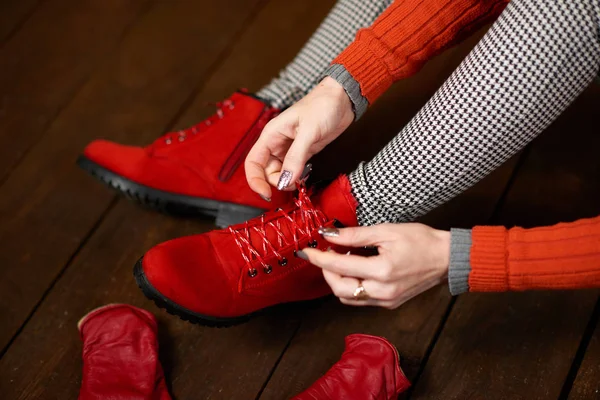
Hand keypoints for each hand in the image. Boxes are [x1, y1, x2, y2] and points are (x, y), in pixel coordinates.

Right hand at [245, 77, 353, 199]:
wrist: (342, 99)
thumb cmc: (322, 106)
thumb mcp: (308, 132)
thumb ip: (296, 157)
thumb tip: (285, 180)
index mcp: (271, 135)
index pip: (253, 162)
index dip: (255, 180)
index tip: (266, 193)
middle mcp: (277, 143)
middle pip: (267, 172)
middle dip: (277, 182)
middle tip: (294, 184)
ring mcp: (290, 149)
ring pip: (281, 173)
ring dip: (289, 181)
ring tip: (302, 179)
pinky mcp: (303, 153)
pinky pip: (294, 171)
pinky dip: (298, 178)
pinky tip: (306, 176)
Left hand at [299, 223, 449, 308]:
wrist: (448, 259)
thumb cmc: (421, 240)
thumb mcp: (386, 231)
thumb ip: (355, 235)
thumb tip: (329, 234)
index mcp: (382, 271)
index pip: (340, 267)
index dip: (319, 258)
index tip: (305, 251)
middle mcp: (382, 291)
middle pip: (339, 289)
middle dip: (326, 272)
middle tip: (325, 254)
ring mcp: (386, 301)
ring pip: (348, 297)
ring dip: (337, 280)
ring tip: (339, 259)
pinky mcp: (389, 304)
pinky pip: (360, 299)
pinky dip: (350, 286)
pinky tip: (353, 269)